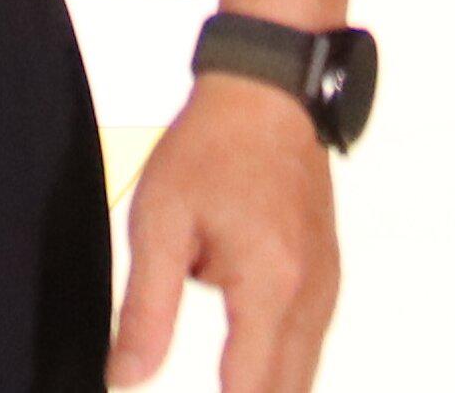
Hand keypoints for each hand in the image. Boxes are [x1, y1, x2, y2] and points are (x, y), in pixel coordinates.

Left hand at [109, 74, 336, 392]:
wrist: (268, 91)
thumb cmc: (212, 146)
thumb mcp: (159, 223)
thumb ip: (146, 309)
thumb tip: (127, 377)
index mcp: (269, 286)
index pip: (250, 391)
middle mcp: (311, 295)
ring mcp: (326, 285)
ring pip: (304, 372)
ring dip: (264, 386)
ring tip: (225, 379)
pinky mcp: (327, 274)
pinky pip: (309, 342)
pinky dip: (278, 361)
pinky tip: (247, 355)